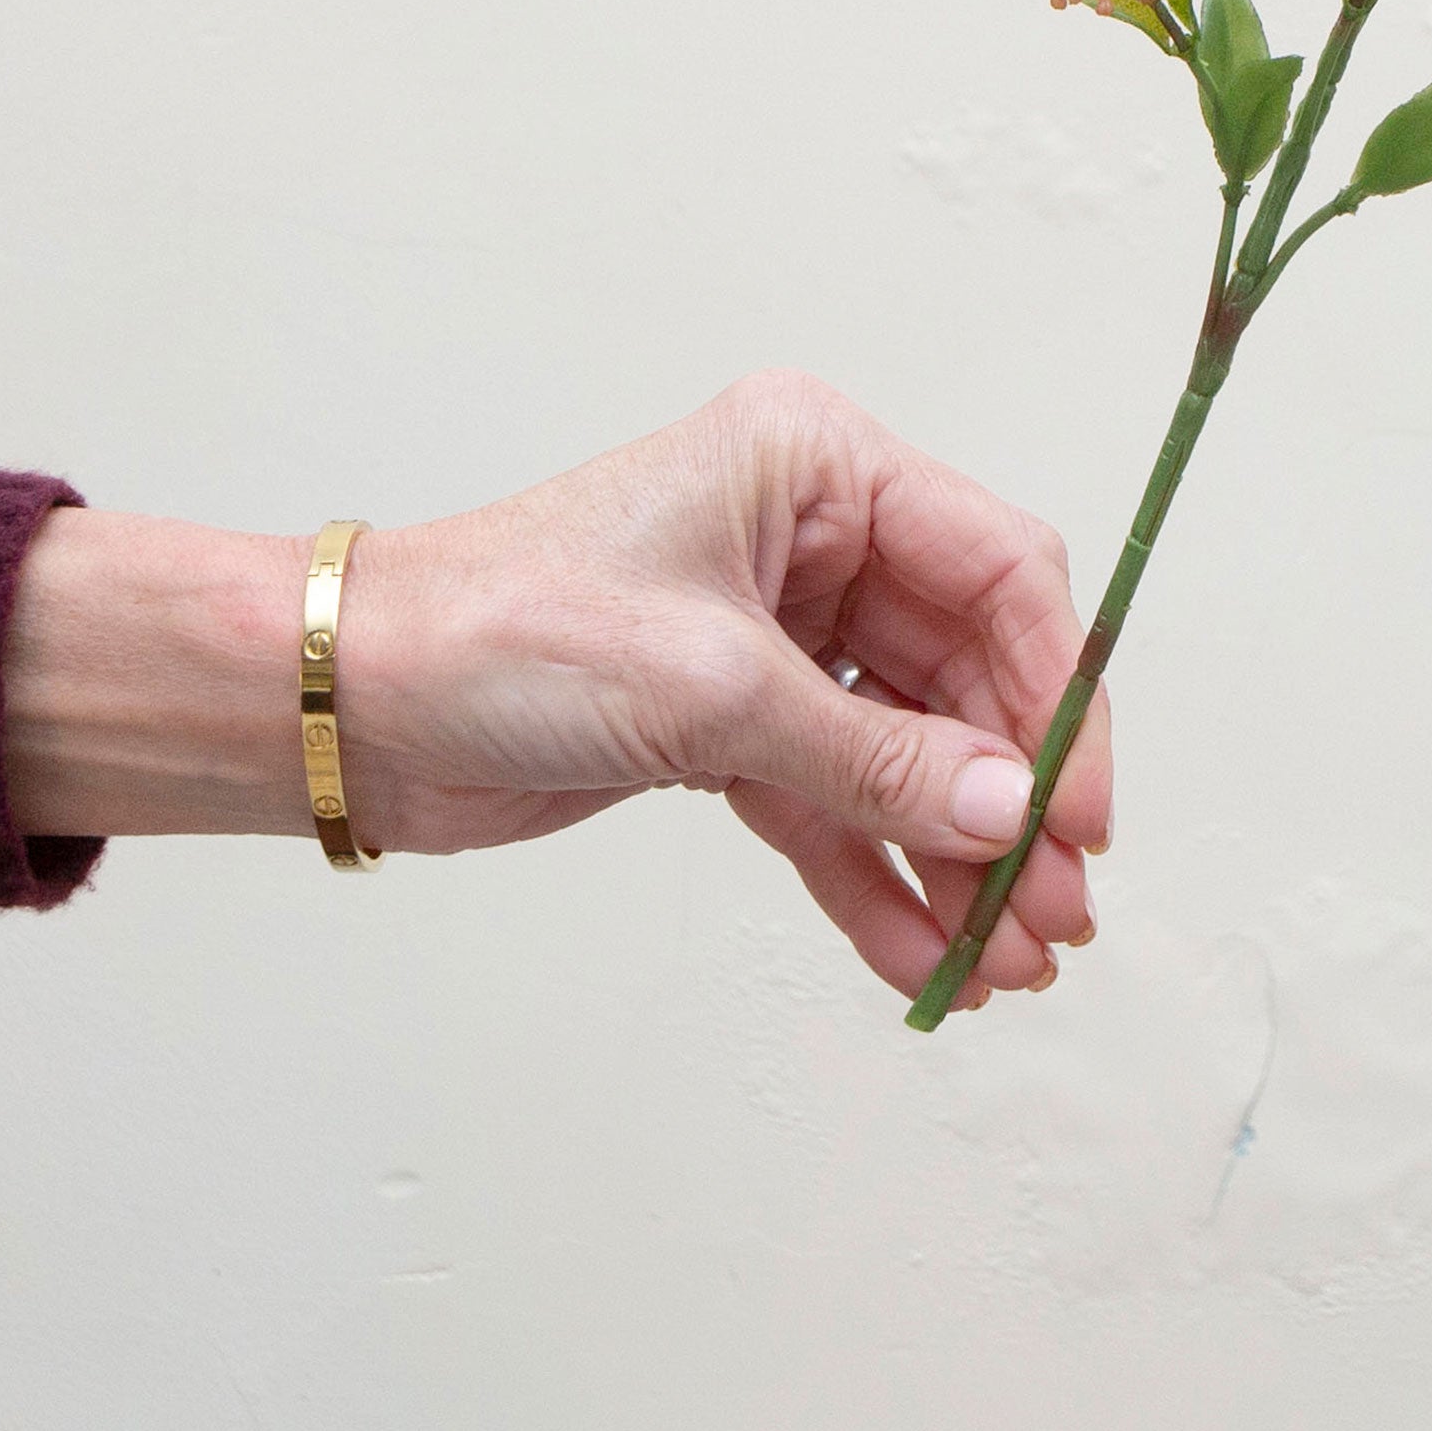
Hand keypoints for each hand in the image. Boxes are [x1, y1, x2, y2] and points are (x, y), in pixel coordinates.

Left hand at [0, 373, 1109, 1006]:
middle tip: (1057, 914)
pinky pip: (836, 802)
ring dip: (954, 858)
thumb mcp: (710, 690)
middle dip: (1008, 800)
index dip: (1056, 695)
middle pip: (966, 674)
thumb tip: (1008, 814)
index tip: (1076, 815)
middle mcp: (808, 539)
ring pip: (906, 752)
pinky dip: (876, 877)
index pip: (998, 572)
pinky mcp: (728, 723)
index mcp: (814, 466)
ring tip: (1004, 964)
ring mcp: (773, 636)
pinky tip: (924, 959)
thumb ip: (873, 756)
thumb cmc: (500, 632)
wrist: (355, 703)